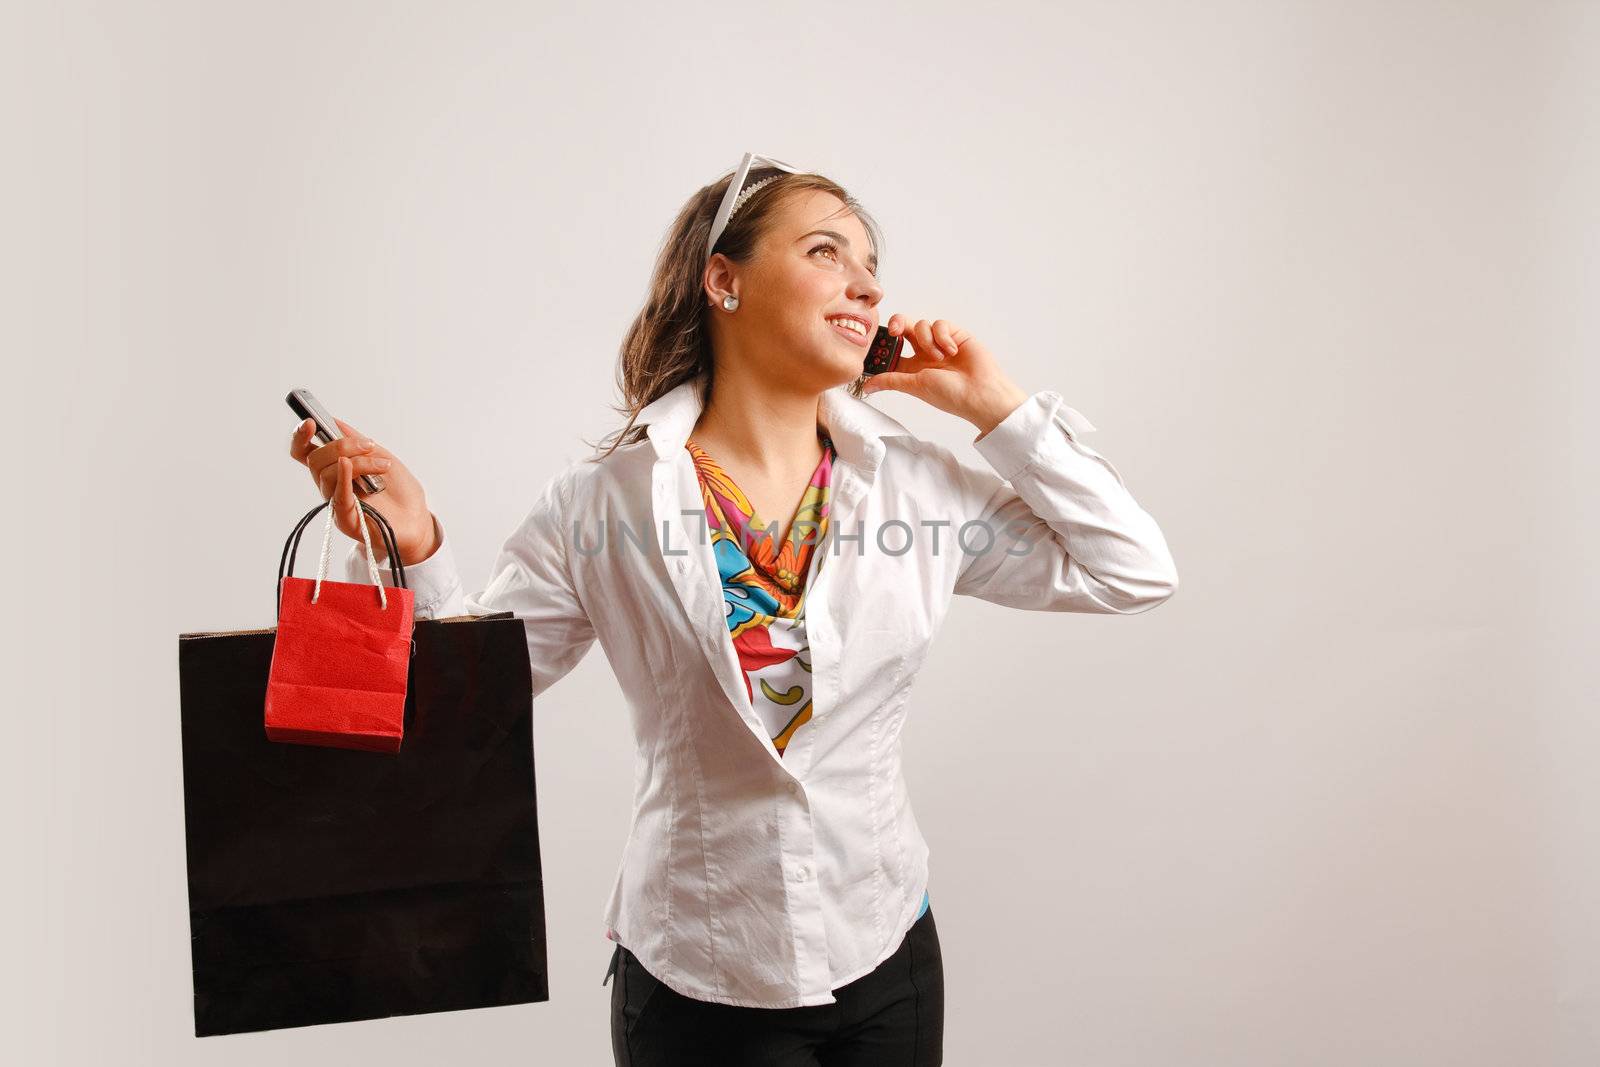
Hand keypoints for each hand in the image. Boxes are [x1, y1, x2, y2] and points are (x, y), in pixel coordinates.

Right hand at [287, 417, 438, 564]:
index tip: (310, 421)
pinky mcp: (346, 520)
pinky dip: (342, 478)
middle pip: (315, 460)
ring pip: (327, 474)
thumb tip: (333, 420)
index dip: (300, 436)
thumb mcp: (379, 454)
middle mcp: (330, 486)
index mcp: (333, 469)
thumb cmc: (398, 490)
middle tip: (370, 445)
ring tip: (384, 465)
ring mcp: (336, 503)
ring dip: (359, 462)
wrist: (417, 519)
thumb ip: (355, 440)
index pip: (304, 452)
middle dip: (342, 445)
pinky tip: (348, 466)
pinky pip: (337, 497)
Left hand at [860, 314, 1028, 436]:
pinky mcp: (954, 334)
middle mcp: (924, 354)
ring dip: (927, 339)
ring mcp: (939, 343)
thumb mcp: (915, 386)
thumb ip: (890, 380)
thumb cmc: (950, 395)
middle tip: (895, 331)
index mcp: (912, 368)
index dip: (884, 344)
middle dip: (897, 326)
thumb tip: (867, 387)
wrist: (980, 392)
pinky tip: (952, 350)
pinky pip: (940, 324)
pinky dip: (943, 336)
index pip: (891, 350)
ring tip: (940, 357)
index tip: (878, 344)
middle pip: (904, 330)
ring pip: (921, 325)